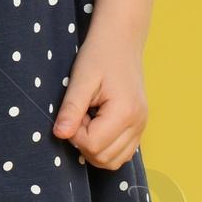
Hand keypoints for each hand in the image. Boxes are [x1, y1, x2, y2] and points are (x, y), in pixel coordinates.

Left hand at [51, 20, 147, 169]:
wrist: (121, 40)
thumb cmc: (100, 55)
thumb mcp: (81, 80)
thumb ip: (70, 110)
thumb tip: (59, 135)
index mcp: (125, 112)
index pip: (93, 145)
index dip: (75, 133)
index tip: (74, 112)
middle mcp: (138, 123)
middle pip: (103, 158)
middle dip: (84, 142)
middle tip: (80, 114)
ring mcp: (142, 126)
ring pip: (113, 161)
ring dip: (95, 146)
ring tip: (89, 118)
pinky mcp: (140, 126)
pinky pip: (122, 153)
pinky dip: (106, 146)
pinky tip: (98, 123)